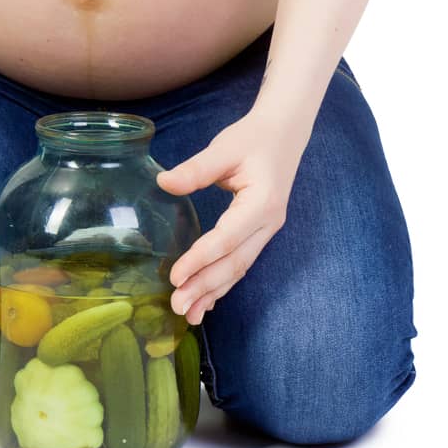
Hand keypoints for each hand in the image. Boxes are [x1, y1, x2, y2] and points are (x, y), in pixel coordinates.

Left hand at [155, 111, 304, 324]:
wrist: (284, 133)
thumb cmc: (253, 138)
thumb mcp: (224, 148)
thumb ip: (195, 169)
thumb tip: (164, 183)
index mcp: (261, 203)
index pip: (226, 239)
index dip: (200, 260)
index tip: (175, 277)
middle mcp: (268, 223)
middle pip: (235, 263)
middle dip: (205, 287)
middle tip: (177, 306)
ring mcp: (267, 230)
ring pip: (239, 268)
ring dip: (214, 292)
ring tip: (189, 314)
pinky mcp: (260, 232)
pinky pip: (241, 261)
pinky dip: (223, 282)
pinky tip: (207, 299)